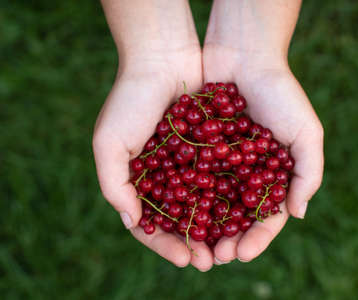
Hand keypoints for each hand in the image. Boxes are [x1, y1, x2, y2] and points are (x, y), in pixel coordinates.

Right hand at [93, 0, 214, 271]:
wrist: (163, 57)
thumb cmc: (130, 100)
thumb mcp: (110, 143)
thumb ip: (115, 184)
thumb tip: (132, 221)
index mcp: (141, 182)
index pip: (152, 225)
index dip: (167, 245)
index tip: (186, 259)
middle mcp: (167, 177)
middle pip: (183, 220)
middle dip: (198, 242)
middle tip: (213, 261)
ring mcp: (191, 164)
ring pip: (207, 204)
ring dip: (218, 227)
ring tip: (232, 246)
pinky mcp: (214, 148)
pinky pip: (225, 178)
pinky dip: (233, 196)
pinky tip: (245, 213)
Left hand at [203, 45, 323, 263]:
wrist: (244, 54)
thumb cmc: (281, 93)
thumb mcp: (307, 132)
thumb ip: (309, 173)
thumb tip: (297, 214)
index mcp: (274, 174)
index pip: (266, 216)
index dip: (256, 238)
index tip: (242, 254)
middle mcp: (247, 172)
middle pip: (236, 215)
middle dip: (227, 238)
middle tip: (214, 257)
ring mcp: (222, 162)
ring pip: (211, 202)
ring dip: (204, 225)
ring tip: (194, 245)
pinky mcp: (198, 147)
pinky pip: (191, 177)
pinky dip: (185, 197)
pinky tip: (176, 214)